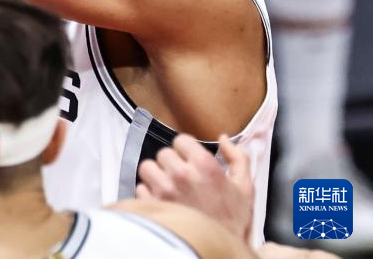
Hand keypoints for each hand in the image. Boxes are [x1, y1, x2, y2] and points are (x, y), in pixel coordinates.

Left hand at [136, 134, 253, 241]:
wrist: (220, 251)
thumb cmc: (232, 221)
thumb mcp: (245, 188)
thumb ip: (238, 158)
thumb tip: (224, 139)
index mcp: (205, 165)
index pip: (180, 140)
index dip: (185, 149)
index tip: (189, 160)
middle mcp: (182, 174)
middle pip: (163, 153)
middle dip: (172, 163)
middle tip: (182, 177)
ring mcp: (164, 190)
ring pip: (147, 167)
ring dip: (156, 175)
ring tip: (168, 186)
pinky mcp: (152, 205)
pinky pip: (140, 188)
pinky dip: (149, 193)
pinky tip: (162, 200)